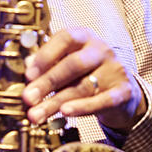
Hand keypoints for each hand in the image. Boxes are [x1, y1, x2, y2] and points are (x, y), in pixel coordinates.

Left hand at [21, 29, 146, 132]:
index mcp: (84, 37)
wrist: (122, 91)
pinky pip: (102, 101)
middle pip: (73, 64)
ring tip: (37, 114)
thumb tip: (27, 68)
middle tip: (28, 98)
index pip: (65, 38)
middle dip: (47, 82)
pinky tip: (65, 112)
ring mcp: (114, 69)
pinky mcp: (124, 91)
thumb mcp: (67, 63)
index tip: (28, 75)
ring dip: (56, 102)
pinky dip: (82, 107)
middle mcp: (101, 49)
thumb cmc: (87, 74)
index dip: (45, 56)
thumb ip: (49, 64)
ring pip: (83, 86)